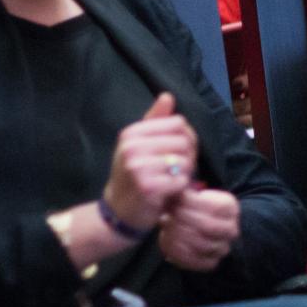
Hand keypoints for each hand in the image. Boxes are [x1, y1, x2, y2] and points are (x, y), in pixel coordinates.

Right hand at [101, 93, 195, 232]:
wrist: (118, 211)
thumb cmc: (133, 176)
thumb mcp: (138, 144)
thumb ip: (155, 120)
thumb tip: (168, 96)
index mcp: (131, 133)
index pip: (178, 123)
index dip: (186, 137)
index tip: (178, 151)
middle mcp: (132, 147)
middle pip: (184, 141)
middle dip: (188, 156)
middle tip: (178, 169)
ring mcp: (138, 167)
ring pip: (185, 161)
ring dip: (186, 173)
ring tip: (173, 179)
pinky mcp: (148, 187)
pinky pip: (181, 180)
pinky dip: (181, 187)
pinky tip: (170, 191)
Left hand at [159, 187, 240, 272]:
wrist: (195, 225)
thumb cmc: (189, 208)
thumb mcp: (189, 195)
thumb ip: (183, 193)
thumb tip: (173, 189)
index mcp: (229, 207)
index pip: (215, 207)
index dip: (192, 205)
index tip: (174, 201)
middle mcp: (231, 229)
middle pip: (209, 226)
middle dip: (184, 220)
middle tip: (168, 215)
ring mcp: (223, 248)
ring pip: (202, 245)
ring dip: (179, 236)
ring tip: (167, 227)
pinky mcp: (211, 262)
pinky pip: (197, 262)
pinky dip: (180, 253)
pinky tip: (169, 241)